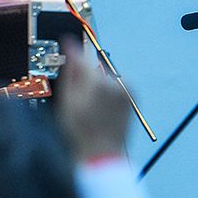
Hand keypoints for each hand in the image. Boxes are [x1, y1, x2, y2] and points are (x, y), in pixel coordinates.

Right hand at [57, 37, 129, 162]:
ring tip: (86, 104)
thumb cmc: (82, 133)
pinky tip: (97, 106)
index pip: (82, 57)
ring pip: (104, 75)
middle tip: (73, 93)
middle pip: (94, 66)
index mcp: (99, 82)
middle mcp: (117, 83)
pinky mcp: (132, 97)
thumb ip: (70, 72)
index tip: (66, 44)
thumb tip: (70, 50)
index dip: (71, 51)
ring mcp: (127, 90)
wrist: (101, 154)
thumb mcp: (66, 101)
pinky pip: (114, 85)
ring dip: (94, 82)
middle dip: (83, 74)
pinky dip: (105, 90)